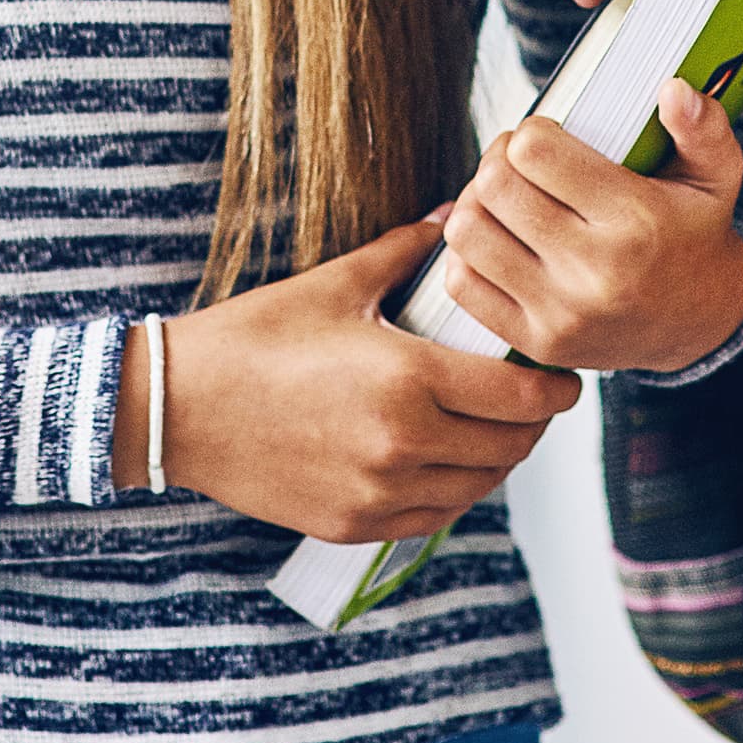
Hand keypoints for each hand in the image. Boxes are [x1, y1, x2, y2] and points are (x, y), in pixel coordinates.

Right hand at [125, 217, 582, 541]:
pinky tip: (444, 461)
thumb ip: (406, 253)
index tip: (562, 378)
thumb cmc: (255, 337)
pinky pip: (432, 516)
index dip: (554, 390)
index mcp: (410, 380)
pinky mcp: (353, 524)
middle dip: (532, 424)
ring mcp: (379, 493)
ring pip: (477, 489)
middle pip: (509, 448)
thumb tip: (454, 218)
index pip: (521, 398)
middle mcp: (404, 446)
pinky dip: (451, 491)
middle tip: (532, 398)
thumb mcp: (335, 284)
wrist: (179, 407)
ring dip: (495, 460)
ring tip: (493, 429)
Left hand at [433, 82, 742, 372]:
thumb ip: (703, 126)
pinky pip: (462, 283)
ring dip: (475, 203)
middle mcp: (596, 271)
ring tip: (504, 198)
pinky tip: (497, 239)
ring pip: (467, 231)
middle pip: (494, 185)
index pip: (535, 150)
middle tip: (518, 161)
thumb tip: (673, 89)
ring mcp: (563, 313)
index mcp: (636, 219)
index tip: (548, 137)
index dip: (531, 130)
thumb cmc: (695, 233)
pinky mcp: (538, 343)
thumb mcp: (716, 175)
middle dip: (498, 158)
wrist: (700, 324)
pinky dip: (465, 253)